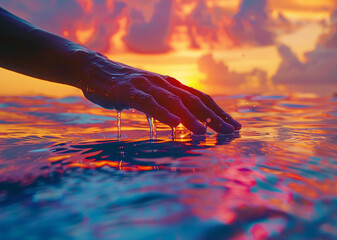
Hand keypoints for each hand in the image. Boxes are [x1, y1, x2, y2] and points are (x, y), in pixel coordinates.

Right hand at [80, 54, 240, 133]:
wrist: (96, 69)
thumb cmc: (127, 87)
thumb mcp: (152, 95)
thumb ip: (167, 104)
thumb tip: (183, 120)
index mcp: (172, 85)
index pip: (201, 98)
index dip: (218, 112)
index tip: (234, 125)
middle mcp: (164, 83)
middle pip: (194, 100)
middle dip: (213, 117)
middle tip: (230, 132)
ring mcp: (147, 85)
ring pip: (174, 101)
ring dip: (190, 117)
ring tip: (204, 132)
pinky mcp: (129, 90)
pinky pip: (148, 102)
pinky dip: (162, 113)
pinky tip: (174, 124)